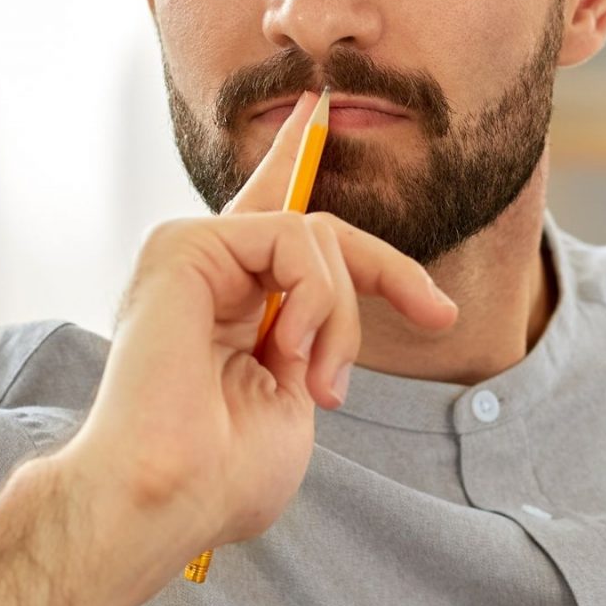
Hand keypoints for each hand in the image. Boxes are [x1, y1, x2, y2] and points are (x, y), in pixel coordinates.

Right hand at [61, 91, 457, 590]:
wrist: (168, 494)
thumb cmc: (221, 475)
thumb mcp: (295, 398)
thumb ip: (311, 340)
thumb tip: (330, 305)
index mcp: (226, 307)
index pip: (269, 219)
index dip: (293, 161)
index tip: (320, 111)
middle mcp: (205, 274)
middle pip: (319, 230)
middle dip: (389, 271)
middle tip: (437, 314)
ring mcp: (190, 254)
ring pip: (316, 236)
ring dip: (342, 314)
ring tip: (318, 380)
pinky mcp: (181, 245)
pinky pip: (293, 236)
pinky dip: (317, 297)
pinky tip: (288, 349)